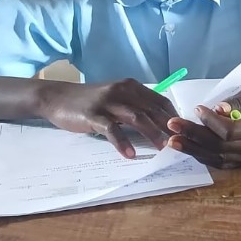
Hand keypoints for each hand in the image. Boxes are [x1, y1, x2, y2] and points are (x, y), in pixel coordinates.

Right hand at [36, 79, 178, 157]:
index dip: (173, 116)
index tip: (183, 131)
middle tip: (180, 142)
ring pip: (136, 117)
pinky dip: (122, 142)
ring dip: (152, 133)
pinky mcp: (93, 115)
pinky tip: (130, 154)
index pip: (159, 100)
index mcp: (131, 86)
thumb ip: (134, 106)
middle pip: (151, 109)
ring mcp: (107, 102)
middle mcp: (122, 91)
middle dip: (168, 126)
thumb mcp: (115, 98)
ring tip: (162, 148)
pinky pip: (112, 129)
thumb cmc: (89, 101)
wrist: (57, 97)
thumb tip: (158, 122)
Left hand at [165, 84, 240, 168]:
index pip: (231, 130)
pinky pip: (222, 163)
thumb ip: (240, 99)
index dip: (211, 122)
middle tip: (172, 125)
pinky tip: (188, 147)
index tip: (196, 108)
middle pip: (220, 146)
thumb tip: (218, 109)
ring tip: (173, 140)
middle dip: (193, 136)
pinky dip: (203, 155)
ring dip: (193, 149)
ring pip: (218, 158)